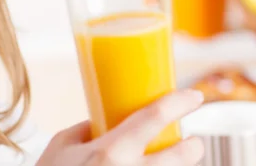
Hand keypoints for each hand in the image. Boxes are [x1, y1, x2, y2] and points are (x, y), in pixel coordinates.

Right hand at [36, 90, 203, 165]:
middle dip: (192, 148)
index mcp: (108, 152)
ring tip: (175, 160)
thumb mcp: (61, 146)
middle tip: (192, 142)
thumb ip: (86, 130)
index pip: (153, 118)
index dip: (179, 103)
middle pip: (178, 157)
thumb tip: (104, 122)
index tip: (194, 96)